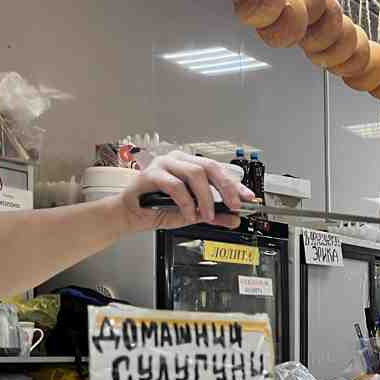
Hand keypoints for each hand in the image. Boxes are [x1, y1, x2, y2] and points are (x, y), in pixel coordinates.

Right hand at [117, 151, 253, 232]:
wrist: (130, 216)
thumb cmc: (157, 209)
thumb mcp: (193, 214)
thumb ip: (214, 215)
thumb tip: (234, 219)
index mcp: (189, 165)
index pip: (218, 170)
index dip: (235, 184)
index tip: (248, 197)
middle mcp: (178, 160)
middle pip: (209, 167)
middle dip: (226, 187)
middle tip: (234, 205)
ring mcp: (164, 164)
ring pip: (195, 174)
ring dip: (206, 198)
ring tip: (207, 214)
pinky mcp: (151, 174)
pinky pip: (176, 186)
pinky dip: (186, 203)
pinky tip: (189, 214)